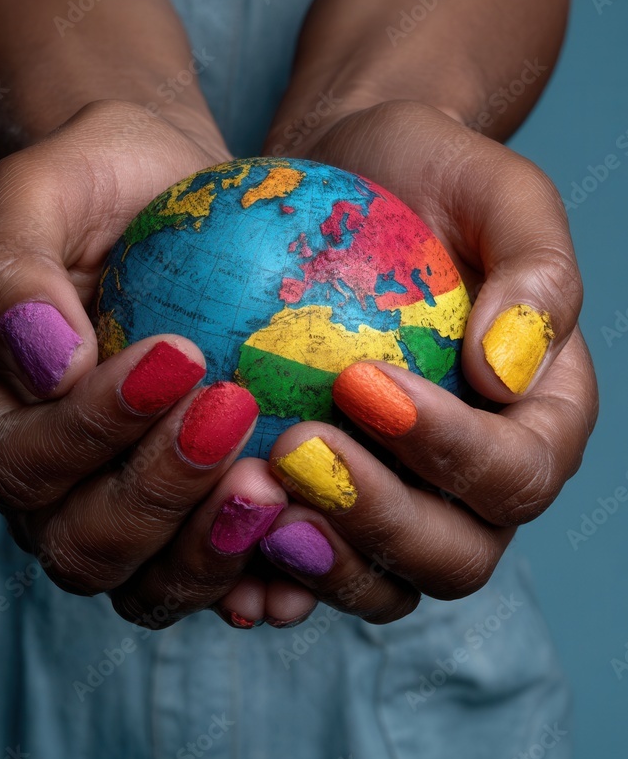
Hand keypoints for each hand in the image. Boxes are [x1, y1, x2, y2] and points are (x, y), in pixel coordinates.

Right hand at [0, 100, 304, 626]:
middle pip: (82, 545)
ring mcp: (118, 503)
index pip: (25, 459)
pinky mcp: (192, 508)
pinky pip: (218, 568)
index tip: (181, 354)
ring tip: (277, 486)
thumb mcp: (38, 192)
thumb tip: (50, 367)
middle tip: (235, 415)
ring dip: (212, 548)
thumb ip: (14, 272)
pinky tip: (310, 532)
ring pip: (147, 583)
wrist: (164, 190)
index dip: (97, 427)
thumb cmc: (95, 180)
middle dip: (159, 495)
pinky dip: (260, 567)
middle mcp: (44, 476)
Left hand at [250, 99, 596, 619]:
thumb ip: (537, 274)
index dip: (449, 450)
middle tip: (293, 448)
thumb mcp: (499, 192)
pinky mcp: (332, 501)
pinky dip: (266, 571)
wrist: (348, 178)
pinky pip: (307, 562)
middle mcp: (479, 480)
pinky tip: (218, 539)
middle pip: (455, 556)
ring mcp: (405, 500)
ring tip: (250, 495)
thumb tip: (505, 375)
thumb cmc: (430, 176)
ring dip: (319, 559)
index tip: (362, 382)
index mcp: (540, 419)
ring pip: (382, 582)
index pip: (517, 472)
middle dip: (377, 519)